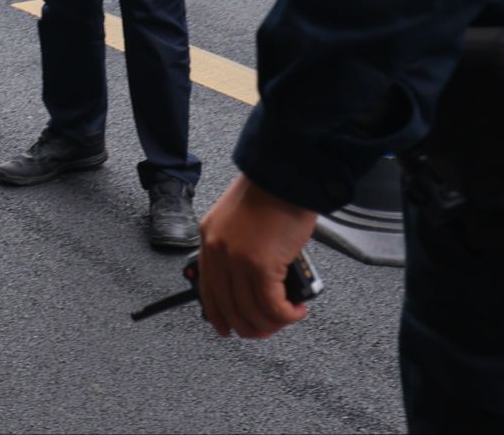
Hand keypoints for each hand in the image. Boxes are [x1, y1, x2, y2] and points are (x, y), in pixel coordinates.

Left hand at [197, 175, 317, 339]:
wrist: (285, 173)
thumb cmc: (270, 190)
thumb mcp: (239, 218)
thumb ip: (237, 247)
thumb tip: (253, 280)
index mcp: (209, 238)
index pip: (207, 290)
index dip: (218, 315)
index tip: (228, 328)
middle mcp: (218, 251)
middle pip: (229, 307)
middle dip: (250, 326)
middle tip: (268, 329)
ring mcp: (237, 260)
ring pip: (251, 312)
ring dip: (272, 324)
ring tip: (287, 318)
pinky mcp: (261, 266)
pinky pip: (272, 307)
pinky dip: (286, 316)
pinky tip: (296, 311)